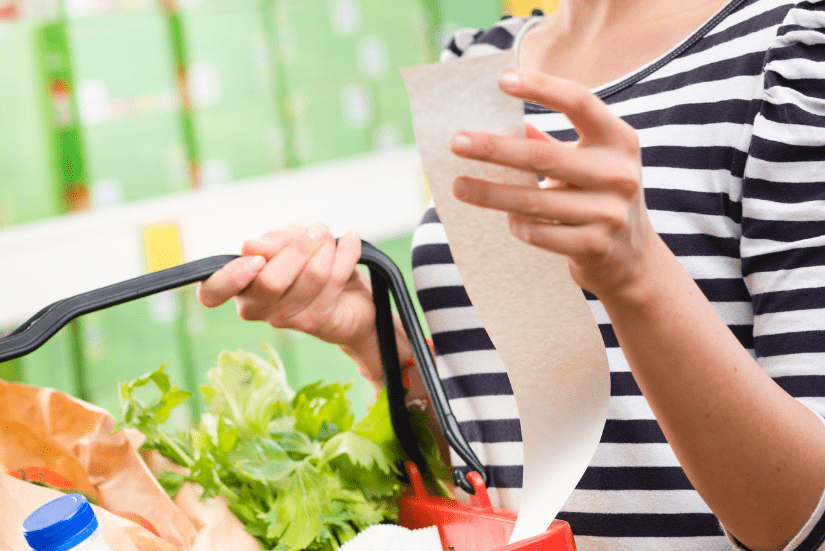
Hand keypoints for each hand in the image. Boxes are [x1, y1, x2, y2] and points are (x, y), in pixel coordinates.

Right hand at [196, 222, 375, 347]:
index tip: (256, 258)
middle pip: (270, 282)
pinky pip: (336, 278)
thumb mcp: (290, 243)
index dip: (231, 277)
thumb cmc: (310, 265)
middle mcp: (258, 307)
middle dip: (298, 247)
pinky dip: (347, 251)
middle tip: (317, 230)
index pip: (212, 293)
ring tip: (331, 237)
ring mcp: (287, 319)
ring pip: (310, 276)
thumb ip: (274, 242)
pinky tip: (351, 240)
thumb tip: (251, 247)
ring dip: (327, 247)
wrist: (351, 298)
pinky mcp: (318, 322)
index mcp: (241, 285)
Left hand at [450, 69, 654, 298]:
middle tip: (456, 142)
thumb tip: (496, 121)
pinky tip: (508, 219)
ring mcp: (609, 212)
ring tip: (459, 186)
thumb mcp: (588, 162)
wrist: (633, 258)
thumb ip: (549, 141)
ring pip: (533, 201)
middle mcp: (618, 173)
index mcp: (618, 140)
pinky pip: (538, 233)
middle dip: (493, 148)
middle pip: (542, 156)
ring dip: (490, 193)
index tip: (502, 80)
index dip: (541, 87)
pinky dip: (517, 225)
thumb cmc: (598, 197)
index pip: (579, 102)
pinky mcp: (594, 245)